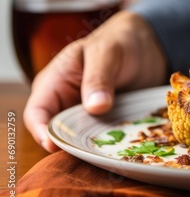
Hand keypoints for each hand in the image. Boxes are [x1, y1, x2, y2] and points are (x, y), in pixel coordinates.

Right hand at [23, 11, 166, 151]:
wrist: (145, 44)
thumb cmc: (118, 42)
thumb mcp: (106, 53)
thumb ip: (98, 78)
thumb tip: (95, 108)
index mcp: (55, 83)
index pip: (37, 113)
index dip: (42, 132)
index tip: (54, 146)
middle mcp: (67, 103)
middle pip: (59, 133)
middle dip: (71, 145)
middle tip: (90, 154)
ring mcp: (88, 115)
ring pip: (83, 139)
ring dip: (94, 147)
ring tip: (108, 154)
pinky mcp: (108, 121)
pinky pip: (105, 138)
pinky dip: (111, 143)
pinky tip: (123, 148)